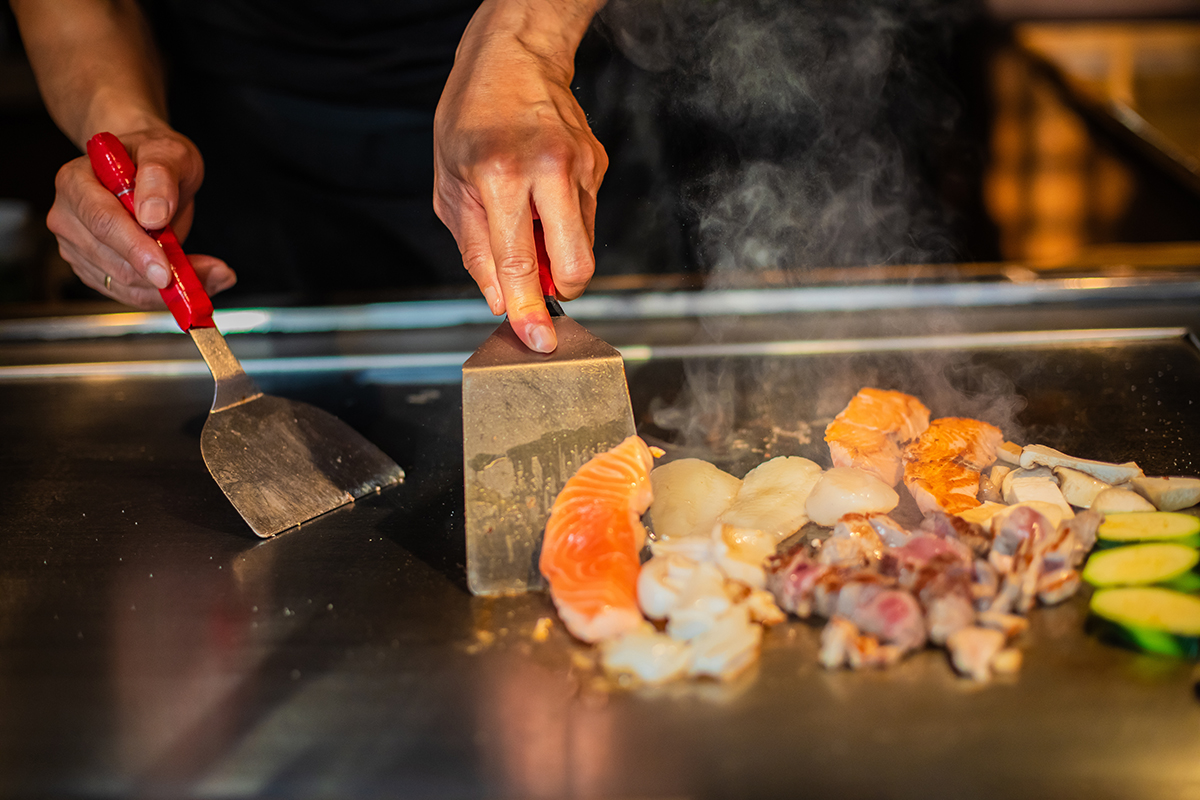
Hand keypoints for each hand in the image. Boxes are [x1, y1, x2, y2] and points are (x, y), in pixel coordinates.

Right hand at [47, 126, 235, 306]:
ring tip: (213, 274)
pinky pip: (131, 293)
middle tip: (215, 273)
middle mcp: (69, 218)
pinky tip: (193, 280)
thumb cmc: (152, 156)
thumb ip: (159, 177)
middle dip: (166, 274)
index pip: (103, 222)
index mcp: (76, 182)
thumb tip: (152, 215)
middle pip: (115, 263)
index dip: (136, 249)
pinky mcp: (95, 269)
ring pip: (125, 285)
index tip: (166, 271)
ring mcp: (78, 247)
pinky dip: (165, 295)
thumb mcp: (167, 151)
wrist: (148, 169)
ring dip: (172, 289)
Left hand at [434, 3, 606, 352]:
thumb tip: (499, 298)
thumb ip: (476, 249)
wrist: (515, 55)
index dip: (527, 309)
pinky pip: (585, 218)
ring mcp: (581, 167)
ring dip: (557, 253)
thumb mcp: (451, 184)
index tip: (536, 340)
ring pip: (583, 245)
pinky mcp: (599, 165)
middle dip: (558, 288)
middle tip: (536, 282)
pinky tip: (542, 199)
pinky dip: (563, 225)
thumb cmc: (472, 114)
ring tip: (527, 222)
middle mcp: (548, 171)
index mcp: (502, 175)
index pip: (519, 263)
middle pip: (574, 265)